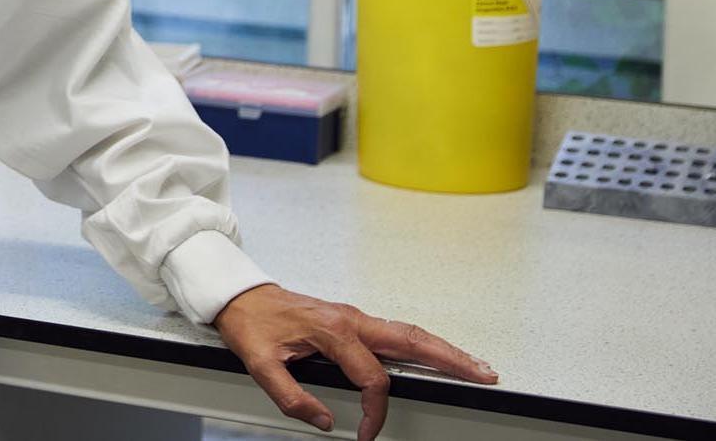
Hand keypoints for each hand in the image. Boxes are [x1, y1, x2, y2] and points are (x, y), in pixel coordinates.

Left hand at [213, 283, 496, 439]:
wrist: (239, 294)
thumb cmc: (251, 323)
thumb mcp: (258, 363)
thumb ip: (290, 396)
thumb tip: (325, 421)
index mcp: (332, 331)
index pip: (372, 378)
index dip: (375, 411)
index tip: (367, 433)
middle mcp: (350, 320)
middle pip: (412, 339)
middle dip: (451, 358)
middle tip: (483, 374)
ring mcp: (355, 317)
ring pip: (409, 332)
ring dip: (444, 349)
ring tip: (475, 365)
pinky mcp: (353, 319)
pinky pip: (397, 331)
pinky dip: (424, 342)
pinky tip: (437, 354)